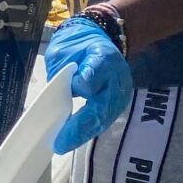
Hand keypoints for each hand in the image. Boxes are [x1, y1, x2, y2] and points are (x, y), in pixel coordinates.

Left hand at [43, 16, 132, 154]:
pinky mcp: (118, 103)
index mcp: (104, 57)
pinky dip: (88, 130)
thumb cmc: (77, 45)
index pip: (93, 78)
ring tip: (64, 144)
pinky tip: (74, 138)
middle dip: (80, 128)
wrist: (98, 38)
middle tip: (61, 142)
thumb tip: (61, 98)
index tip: (66, 96)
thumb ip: (62, 73)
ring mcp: (121, 92)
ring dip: (84, 133)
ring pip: (104, 118)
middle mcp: (118, 77)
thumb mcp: (64, 51)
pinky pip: (104, 119)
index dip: (80, 88)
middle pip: (102, 107)